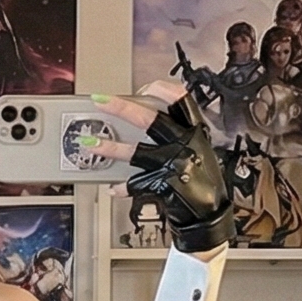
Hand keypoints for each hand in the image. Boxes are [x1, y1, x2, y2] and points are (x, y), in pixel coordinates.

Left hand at [89, 82, 231, 250]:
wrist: (210, 211)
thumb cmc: (201, 176)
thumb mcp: (196, 146)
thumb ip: (175, 130)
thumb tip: (140, 114)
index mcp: (194, 129)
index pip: (180, 98)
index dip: (159, 89)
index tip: (142, 88)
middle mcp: (184, 143)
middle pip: (150, 119)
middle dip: (121, 108)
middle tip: (100, 101)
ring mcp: (174, 164)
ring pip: (137, 151)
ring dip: (110, 147)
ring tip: (91, 143)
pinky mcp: (165, 185)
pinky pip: (136, 183)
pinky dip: (122, 186)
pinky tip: (113, 187)